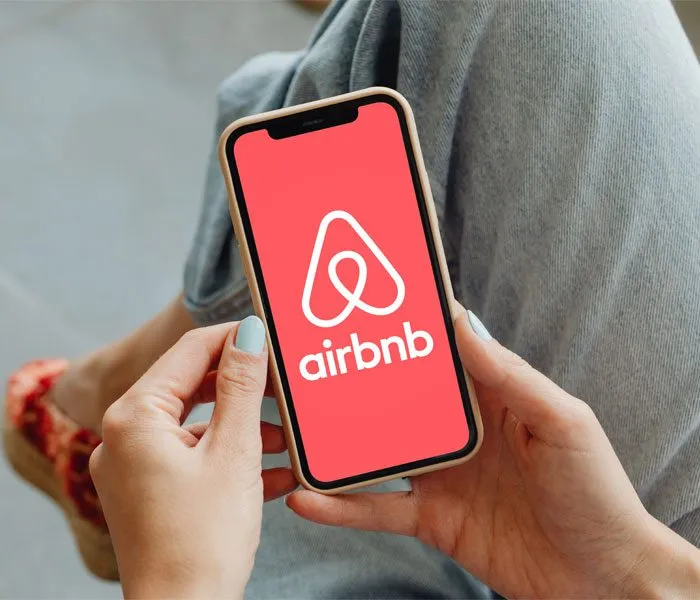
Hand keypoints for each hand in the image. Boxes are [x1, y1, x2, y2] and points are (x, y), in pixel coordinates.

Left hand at [90, 317, 296, 598]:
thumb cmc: (203, 539)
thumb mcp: (234, 451)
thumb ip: (242, 386)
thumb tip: (250, 332)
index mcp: (135, 417)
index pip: (189, 352)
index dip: (233, 337)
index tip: (270, 333)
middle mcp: (125, 436)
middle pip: (192, 386)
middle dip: (242, 387)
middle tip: (282, 384)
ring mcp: (135, 466)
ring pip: (197, 424)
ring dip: (243, 426)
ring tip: (284, 437)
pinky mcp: (151, 491)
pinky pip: (194, 456)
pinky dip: (230, 456)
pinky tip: (272, 471)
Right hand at [288, 305, 699, 597]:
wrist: (605, 580)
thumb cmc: (596, 493)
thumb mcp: (560, 421)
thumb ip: (509, 373)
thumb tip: (461, 321)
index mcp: (489, 398)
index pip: (437, 354)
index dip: (402, 329)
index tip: (360, 305)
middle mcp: (457, 433)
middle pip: (393, 401)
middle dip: (351, 384)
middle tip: (303, 365)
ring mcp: (440, 476)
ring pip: (374, 453)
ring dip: (333, 445)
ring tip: (288, 431)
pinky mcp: (432, 519)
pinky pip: (377, 510)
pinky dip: (341, 507)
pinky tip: (308, 498)